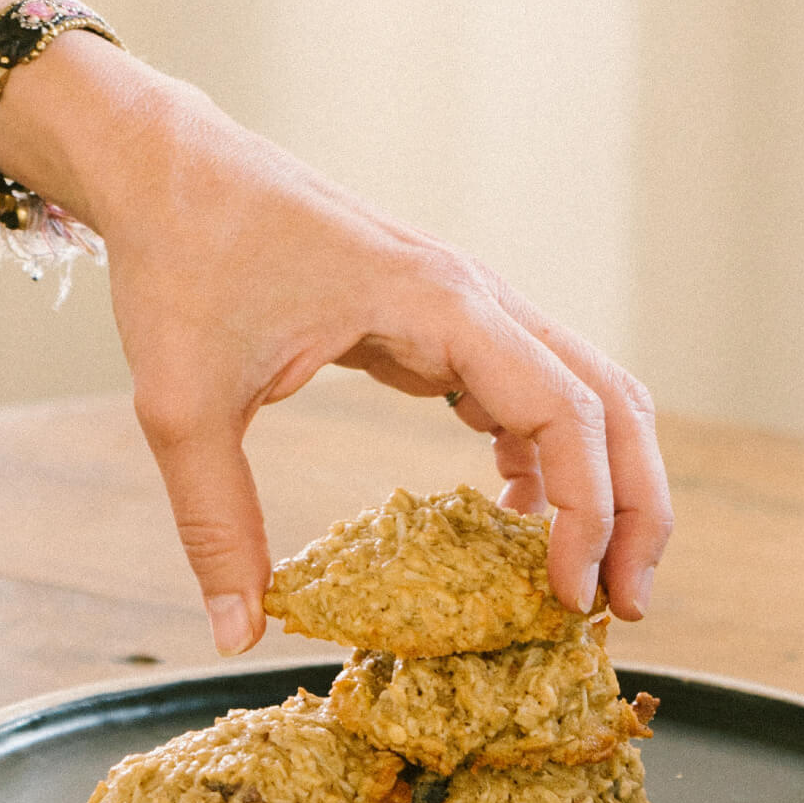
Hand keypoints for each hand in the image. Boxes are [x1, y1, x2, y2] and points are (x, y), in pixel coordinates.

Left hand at [18, 61, 672, 655]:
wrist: (167, 168)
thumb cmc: (181, 262)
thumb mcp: (185, 406)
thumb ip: (218, 524)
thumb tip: (237, 634)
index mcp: (441, 306)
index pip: (567, 413)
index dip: (588, 514)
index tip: (567, 599)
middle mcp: (478, 301)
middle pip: (613, 402)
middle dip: (636, 508)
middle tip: (624, 606)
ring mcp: (468, 309)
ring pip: (586, 396)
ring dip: (606, 484)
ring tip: (588, 579)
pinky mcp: (442, 324)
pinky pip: (528, 393)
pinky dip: (545, 460)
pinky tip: (512, 518)